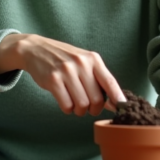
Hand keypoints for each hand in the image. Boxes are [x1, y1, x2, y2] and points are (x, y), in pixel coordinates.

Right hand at [0, 33, 125, 115]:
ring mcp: (66, 71)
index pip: (110, 81)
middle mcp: (81, 64)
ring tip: (75, 103)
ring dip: (80, 110)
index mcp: (93, 59)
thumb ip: (99, 80)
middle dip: (94, 109)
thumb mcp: (84, 62)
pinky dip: (68, 109)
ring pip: (82, 105)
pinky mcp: (53, 80)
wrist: (37, 49)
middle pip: (97, 99)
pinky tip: (65, 101)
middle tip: (88, 107)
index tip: (122, 108)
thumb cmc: (64, 59)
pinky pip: (67, 105)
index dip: (118, 98)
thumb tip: (116, 102)